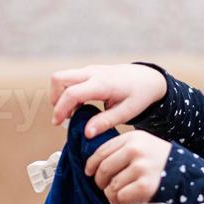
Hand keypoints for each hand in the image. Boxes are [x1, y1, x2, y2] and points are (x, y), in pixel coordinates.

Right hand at [49, 63, 167, 138]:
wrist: (148, 78)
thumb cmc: (139, 96)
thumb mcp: (127, 112)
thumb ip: (105, 122)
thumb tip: (86, 133)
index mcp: (102, 83)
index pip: (72, 93)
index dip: (61, 109)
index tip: (58, 124)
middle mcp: (92, 72)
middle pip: (58, 79)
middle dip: (55, 99)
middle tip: (63, 117)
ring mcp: (89, 70)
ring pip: (61, 77)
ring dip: (60, 95)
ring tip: (73, 114)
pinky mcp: (89, 71)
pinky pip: (69, 79)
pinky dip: (67, 93)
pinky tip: (79, 107)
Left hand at [85, 129, 171, 203]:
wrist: (188, 175)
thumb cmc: (164, 163)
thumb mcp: (145, 145)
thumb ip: (124, 149)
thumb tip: (97, 162)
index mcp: (133, 138)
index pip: (102, 150)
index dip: (91, 164)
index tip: (89, 171)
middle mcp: (136, 150)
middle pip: (104, 168)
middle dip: (100, 181)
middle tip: (103, 187)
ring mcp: (141, 168)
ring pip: (112, 185)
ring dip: (112, 194)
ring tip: (119, 195)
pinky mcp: (145, 186)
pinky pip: (122, 196)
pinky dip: (122, 200)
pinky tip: (129, 198)